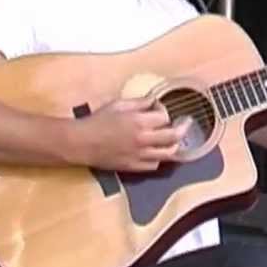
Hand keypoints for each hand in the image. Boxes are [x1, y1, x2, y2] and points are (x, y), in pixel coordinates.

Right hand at [69, 97, 191, 171]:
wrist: (81, 143)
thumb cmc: (97, 121)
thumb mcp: (118, 104)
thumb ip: (139, 102)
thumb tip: (153, 100)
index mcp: (139, 121)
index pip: (165, 116)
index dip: (164, 111)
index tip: (159, 109)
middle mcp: (143, 139)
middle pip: (174, 136)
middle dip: (182, 128)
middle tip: (185, 123)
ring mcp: (139, 155)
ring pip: (168, 154)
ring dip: (175, 145)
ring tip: (176, 140)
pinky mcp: (133, 166)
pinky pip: (154, 165)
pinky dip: (159, 158)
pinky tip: (156, 152)